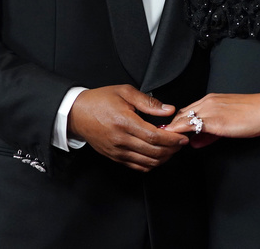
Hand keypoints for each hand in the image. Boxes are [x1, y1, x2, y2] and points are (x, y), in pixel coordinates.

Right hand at [68, 85, 189, 171]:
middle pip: (153, 151)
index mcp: (125, 122)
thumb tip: (168, 110)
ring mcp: (117, 151)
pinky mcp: (114, 157)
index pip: (154, 136)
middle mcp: (121, 140)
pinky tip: (157, 156)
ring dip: (163, 158)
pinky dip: (150, 164)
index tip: (182, 137)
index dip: (172, 139)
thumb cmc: (100, 100)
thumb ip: (149, 102)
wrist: (77, 113)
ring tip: (171, 149)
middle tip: (181, 143)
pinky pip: (137, 166)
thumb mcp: (125, 92)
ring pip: (147, 162)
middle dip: (172, 149)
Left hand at [164, 93, 259, 141]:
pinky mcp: (213, 120)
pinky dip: (179, 132)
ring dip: (174, 130)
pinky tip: (176, 140)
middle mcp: (208, 101)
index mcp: (213, 98)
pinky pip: (189, 125)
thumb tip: (200, 139)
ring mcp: (210, 109)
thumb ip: (214, 130)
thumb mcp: (231, 120)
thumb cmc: (255, 115)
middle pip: (182, 114)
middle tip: (170, 140)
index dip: (180, 122)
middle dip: (174, 127)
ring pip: (183, 118)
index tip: (176, 132)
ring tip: (171, 143)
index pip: (189, 110)